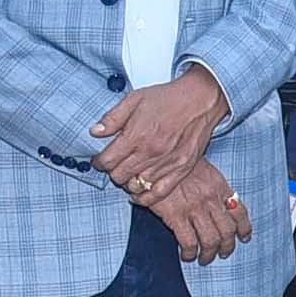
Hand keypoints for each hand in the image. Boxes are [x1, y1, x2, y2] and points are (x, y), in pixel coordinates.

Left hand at [92, 63, 227, 194]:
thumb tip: (95, 132)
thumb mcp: (134, 99)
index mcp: (137, 135)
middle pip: (119, 175)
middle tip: (113, 165)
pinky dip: (145, 198)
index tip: (100, 160)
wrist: (200, 100)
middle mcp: (151, 152)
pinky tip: (138, 194)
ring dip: (127, 182)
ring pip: (136, 186)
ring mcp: (166, 164)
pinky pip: (159, 193)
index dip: (99, 162)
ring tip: (127, 174)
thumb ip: (113, 118)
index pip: (108, 160)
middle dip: (112, 172)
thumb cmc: (169, 98)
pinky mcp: (180, 170)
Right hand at [146, 158, 252, 265]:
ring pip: (211, 241)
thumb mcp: (204, 170)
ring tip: (204, 259)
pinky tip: (187, 255)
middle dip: (227, 247)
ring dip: (209, 255)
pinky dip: (190, 253)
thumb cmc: (177, 163)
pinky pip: (189, 242)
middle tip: (222, 254)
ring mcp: (194, 208)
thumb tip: (223, 204)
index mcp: (219, 187)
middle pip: (227, 231)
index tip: (244, 238)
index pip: (240, 212)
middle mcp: (210, 199)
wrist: (156, 157)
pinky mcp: (176, 216)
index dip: (244, 228)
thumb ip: (215, 188)